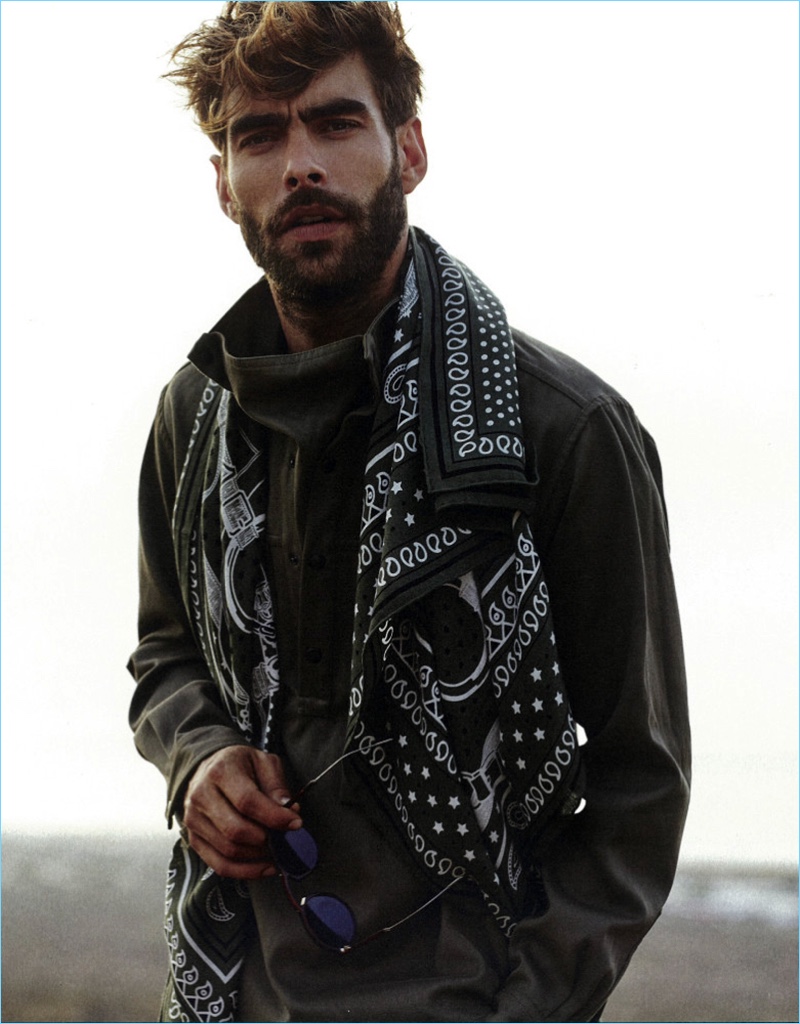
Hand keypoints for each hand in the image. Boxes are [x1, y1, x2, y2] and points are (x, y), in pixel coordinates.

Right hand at [181, 745, 301, 878]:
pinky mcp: (194, 839)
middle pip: (235, 830)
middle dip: (266, 840)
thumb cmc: (241, 765)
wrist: (208, 767)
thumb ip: (276, 785)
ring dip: (258, 857)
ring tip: (278, 851)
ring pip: (228, 850)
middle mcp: (201, 796)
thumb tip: (290, 810)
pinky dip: (245, 872)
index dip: (274, 817)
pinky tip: (265, 867)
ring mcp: (193, 820)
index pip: (247, 801)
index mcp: (220, 772)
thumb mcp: (263, 762)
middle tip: (286, 839)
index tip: (295, 823)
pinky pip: (219, 865)